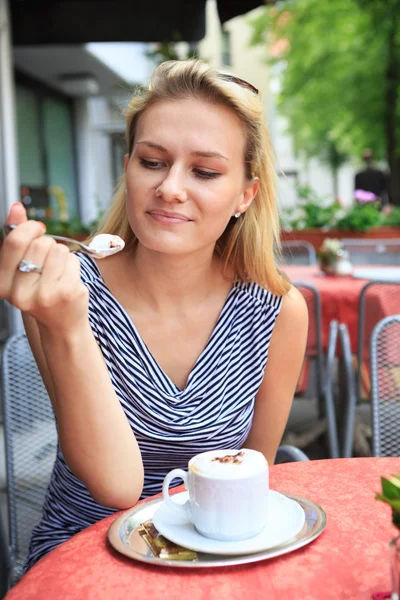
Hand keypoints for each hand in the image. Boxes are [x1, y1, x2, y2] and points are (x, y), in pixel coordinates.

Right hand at [0, 203, 88, 332]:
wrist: (62, 324)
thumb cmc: (40, 290)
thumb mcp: (21, 267)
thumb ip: (17, 237)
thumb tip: (16, 206)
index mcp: (3, 284)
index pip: (14, 242)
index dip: (29, 227)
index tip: (38, 228)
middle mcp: (20, 293)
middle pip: (39, 243)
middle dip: (48, 244)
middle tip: (49, 260)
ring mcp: (45, 295)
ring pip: (58, 250)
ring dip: (62, 255)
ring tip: (59, 272)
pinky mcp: (67, 294)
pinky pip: (72, 260)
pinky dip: (73, 264)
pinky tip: (69, 279)